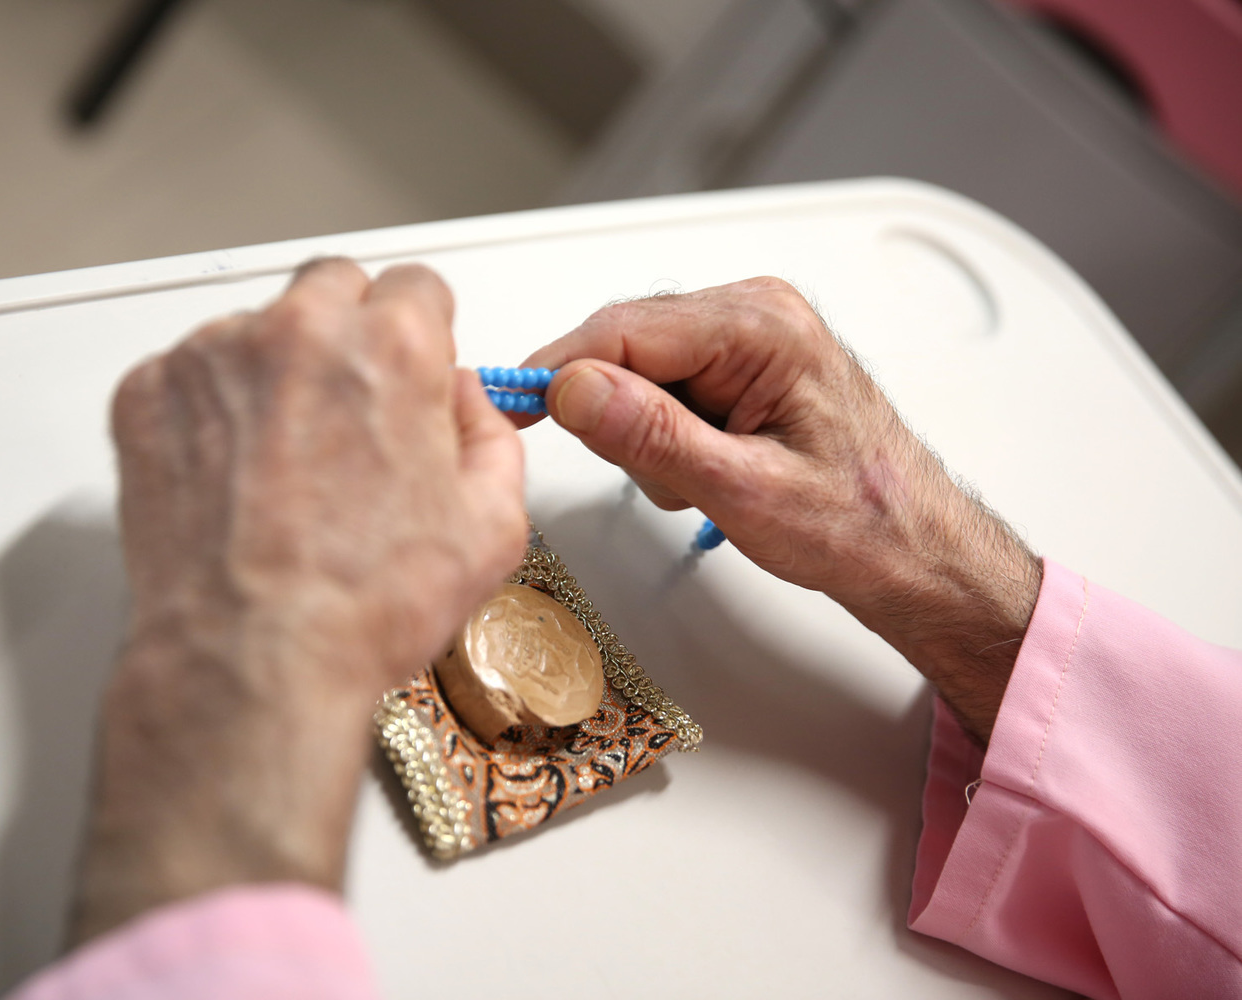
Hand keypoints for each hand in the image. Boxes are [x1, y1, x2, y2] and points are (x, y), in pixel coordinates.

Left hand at [73, 259, 525, 942]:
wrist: (249, 661)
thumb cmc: (360, 607)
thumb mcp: (492, 529)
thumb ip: (493, 437)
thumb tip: (467, 403)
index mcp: (393, 346)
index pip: (417, 287)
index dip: (422, 337)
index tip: (409, 375)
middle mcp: (300, 330)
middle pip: (332, 289)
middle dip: (348, 337)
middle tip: (348, 416)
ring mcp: (213, 356)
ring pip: (256, 330)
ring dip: (275, 374)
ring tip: (283, 467)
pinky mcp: (148, 393)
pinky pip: (190, 375)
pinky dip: (210, 412)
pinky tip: (233, 479)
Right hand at [521, 277, 1040, 743]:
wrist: (912, 549)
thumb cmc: (858, 522)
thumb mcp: (743, 490)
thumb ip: (653, 437)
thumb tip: (576, 390)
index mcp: (761, 325)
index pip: (622, 328)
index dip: (557, 370)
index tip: (511, 407)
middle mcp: (755, 313)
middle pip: (626, 342)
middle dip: (614, 413)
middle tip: (652, 474)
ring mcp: (750, 336)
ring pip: (640, 367)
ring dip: (644, 431)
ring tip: (700, 479)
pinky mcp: (743, 365)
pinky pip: (667, 385)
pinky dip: (666, 434)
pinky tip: (706, 468)